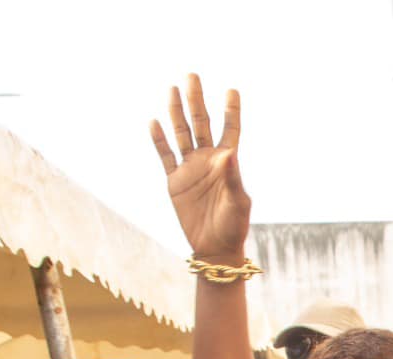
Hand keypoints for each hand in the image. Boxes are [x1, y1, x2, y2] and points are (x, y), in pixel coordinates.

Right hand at [150, 74, 250, 257]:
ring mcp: (190, 169)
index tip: (232, 89)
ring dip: (176, 112)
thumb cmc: (233, 226)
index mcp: (226, 163)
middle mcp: (207, 161)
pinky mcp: (174, 181)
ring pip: (181, 134)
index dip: (231, 110)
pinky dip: (159, 139)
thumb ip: (233, 177)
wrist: (214, 248)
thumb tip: (229, 152)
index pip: (230, 130)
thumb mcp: (237, 202)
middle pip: (201, 123)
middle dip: (196, 100)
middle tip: (193, 75)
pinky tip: (154, 121)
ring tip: (173, 89)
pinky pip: (165, 156)